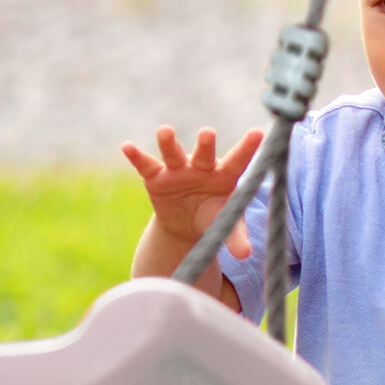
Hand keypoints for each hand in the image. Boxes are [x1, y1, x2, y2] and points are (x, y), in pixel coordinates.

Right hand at [121, 125, 261, 257]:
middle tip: (207, 133)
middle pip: (204, 154)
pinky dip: (136, 156)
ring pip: (173, 154)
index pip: (238, 160)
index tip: (258, 133)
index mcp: (225, 175)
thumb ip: (235, 237)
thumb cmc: (213, 217)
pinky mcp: (156, 177)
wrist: (186, 224)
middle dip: (205, 144)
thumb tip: (246, 254)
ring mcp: (178, 170)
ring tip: (164, 131)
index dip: (247, 148)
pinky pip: (146, 165)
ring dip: (168, 143)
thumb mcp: (225, 225)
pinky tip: (127, 147)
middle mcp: (202, 167)